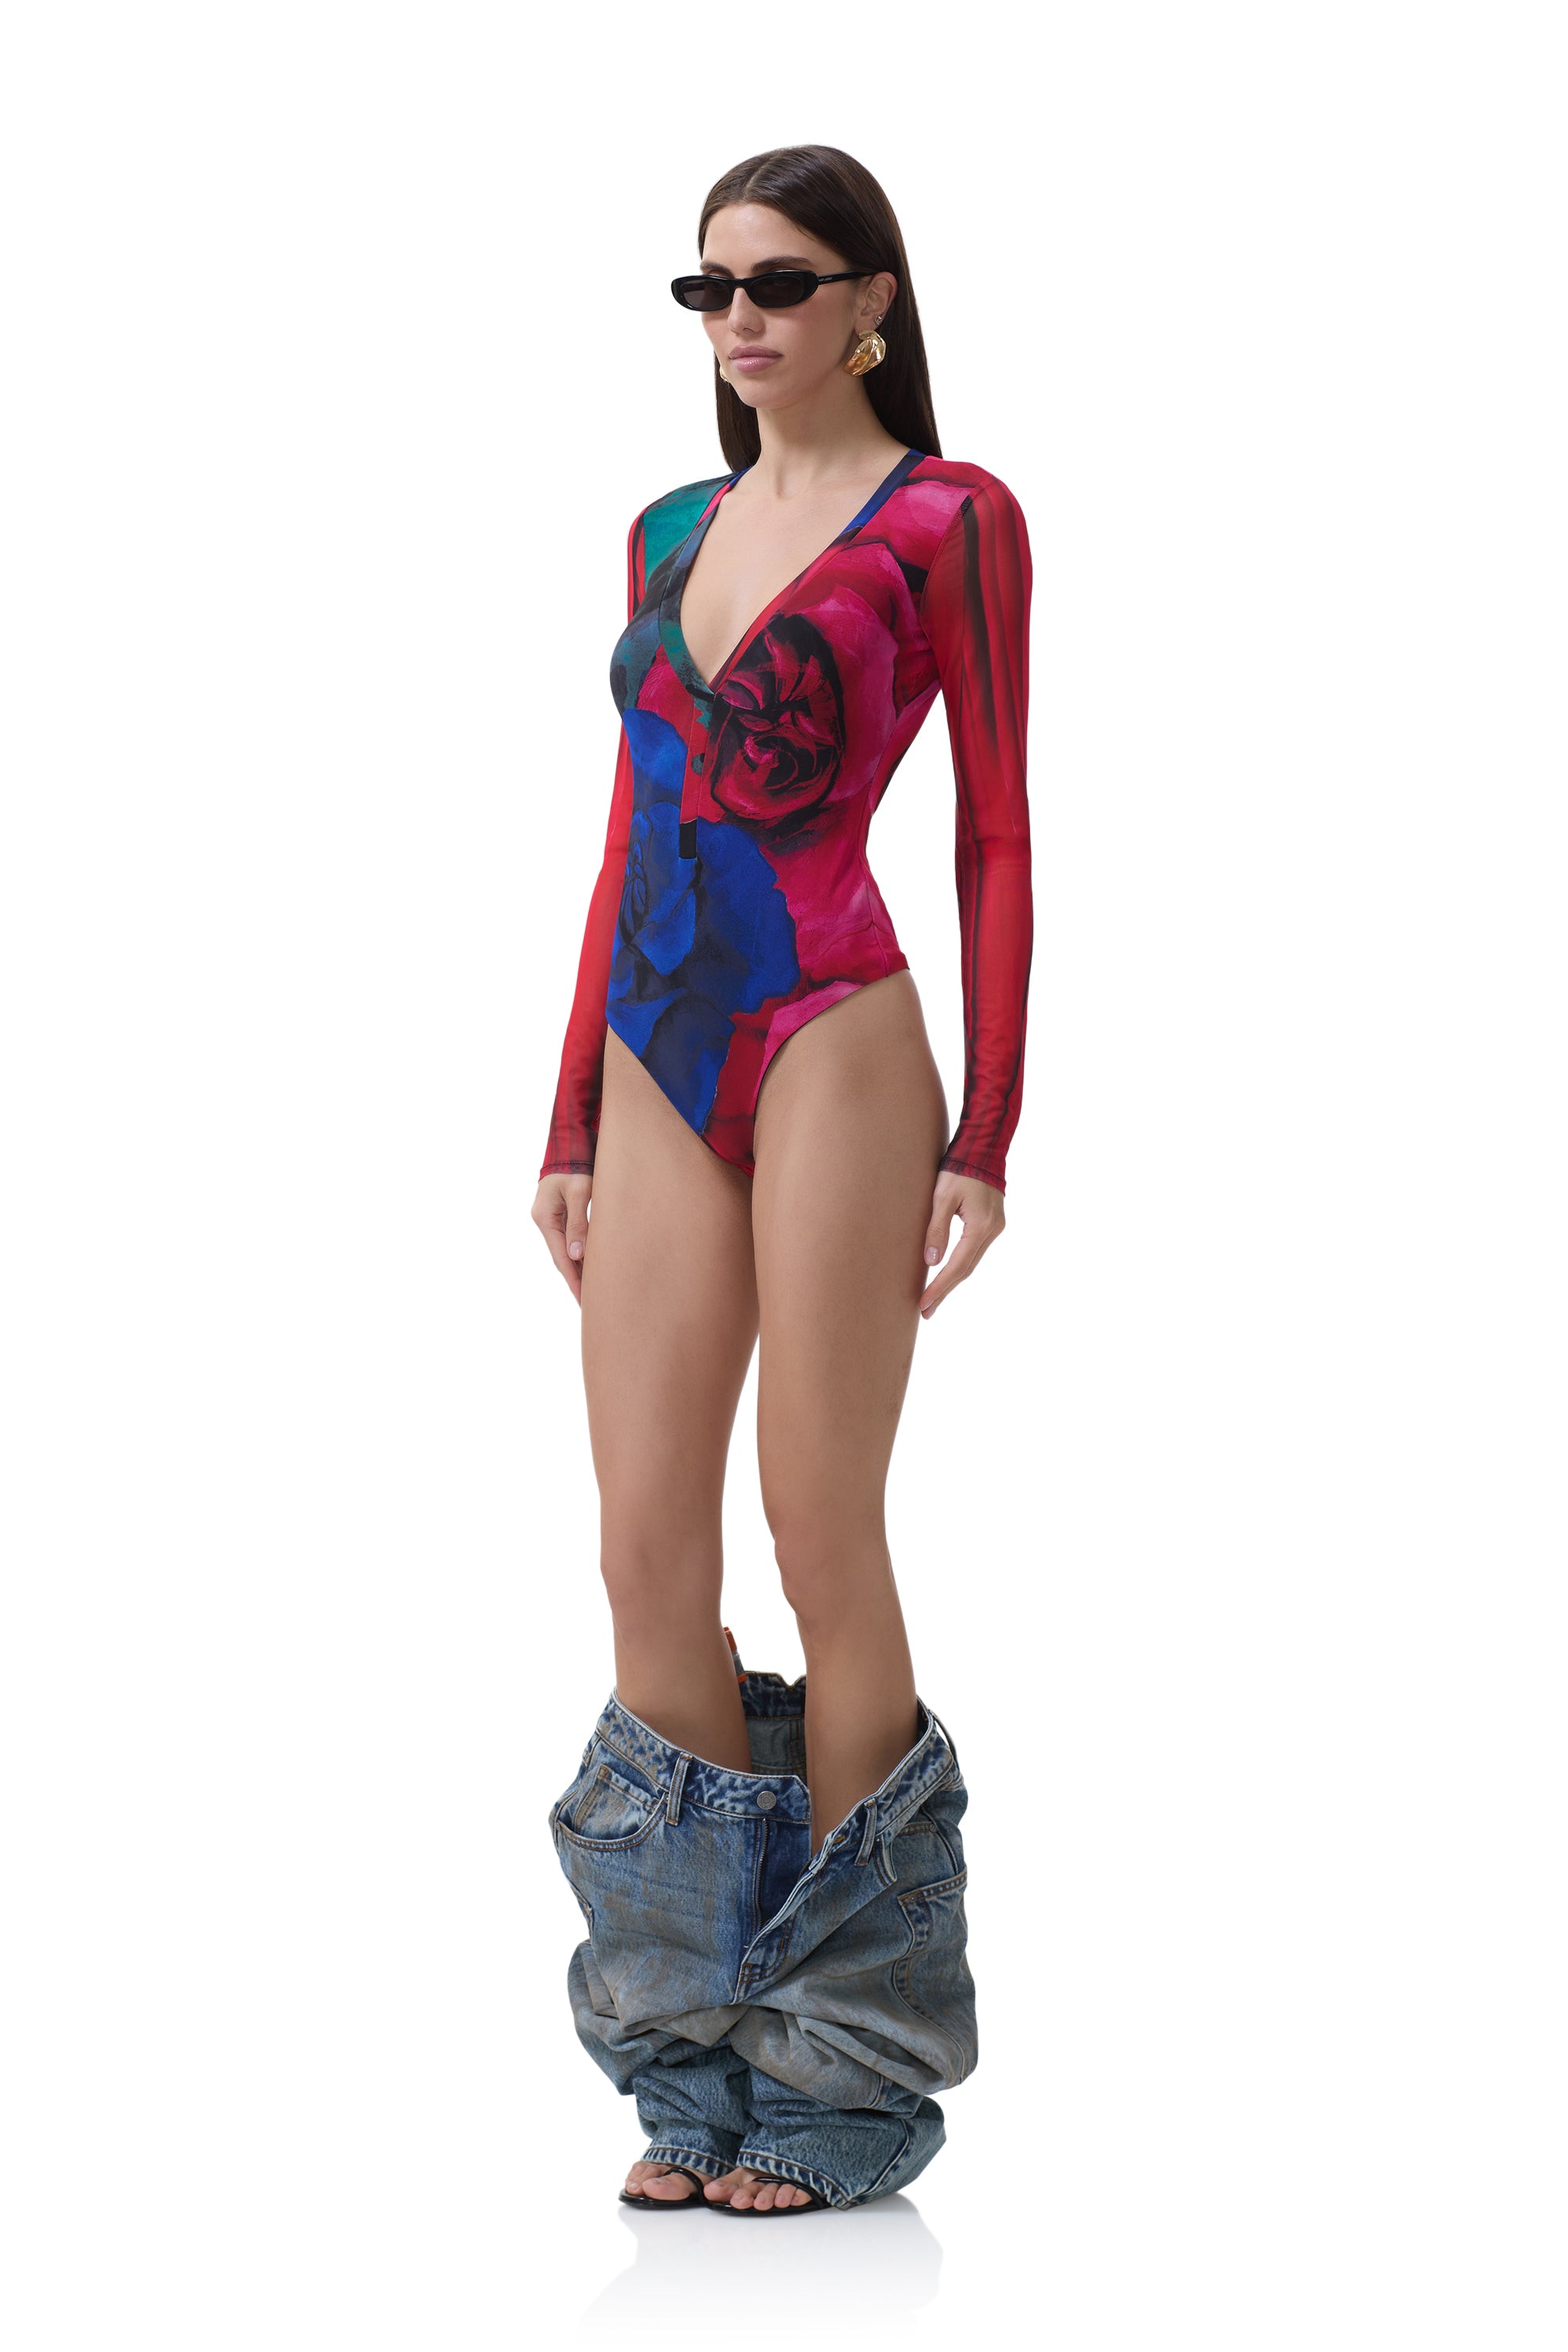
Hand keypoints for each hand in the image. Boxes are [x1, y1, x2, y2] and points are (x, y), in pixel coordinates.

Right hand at [532, 1172, 592, 1305]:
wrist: (569, 1144)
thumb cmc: (576, 1164)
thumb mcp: (580, 1191)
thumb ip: (578, 1222)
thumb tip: (576, 1255)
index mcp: (545, 1218)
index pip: (561, 1257)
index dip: (573, 1280)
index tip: (584, 1301)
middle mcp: (544, 1220)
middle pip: (561, 1257)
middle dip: (575, 1280)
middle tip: (590, 1304)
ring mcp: (550, 1218)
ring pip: (565, 1250)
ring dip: (577, 1268)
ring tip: (592, 1291)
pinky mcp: (559, 1213)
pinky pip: (568, 1239)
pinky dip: (578, 1254)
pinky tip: (589, 1265)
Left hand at [920, 1170, 1004, 1317]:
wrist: (982, 1149)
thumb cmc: (959, 1169)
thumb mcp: (942, 1196)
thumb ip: (936, 1229)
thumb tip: (932, 1261)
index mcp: (980, 1227)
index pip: (957, 1266)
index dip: (939, 1287)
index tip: (924, 1304)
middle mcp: (992, 1231)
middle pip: (966, 1269)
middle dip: (945, 1291)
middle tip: (926, 1311)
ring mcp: (995, 1228)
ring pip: (971, 1262)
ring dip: (952, 1280)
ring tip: (933, 1298)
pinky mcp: (991, 1223)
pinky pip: (974, 1251)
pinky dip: (960, 1265)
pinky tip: (947, 1274)